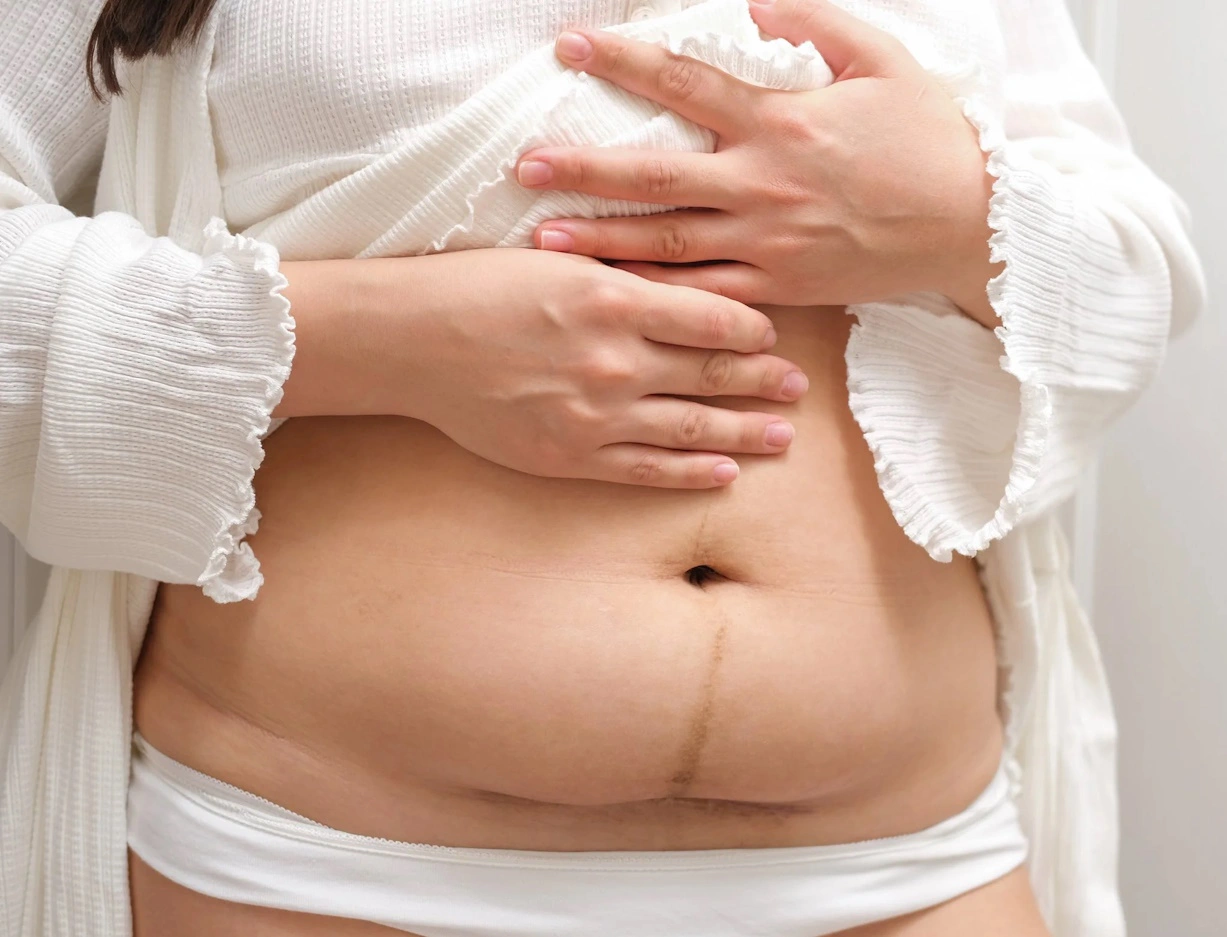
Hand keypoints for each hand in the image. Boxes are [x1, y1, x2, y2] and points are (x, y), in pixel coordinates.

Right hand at [287, 249, 808, 488]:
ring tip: (783, 436)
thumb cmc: (480, 286)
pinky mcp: (573, 455)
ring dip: (745, 431)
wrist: (412, 341)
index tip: (772, 333)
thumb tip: (686, 286)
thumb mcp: (562, 261)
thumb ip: (627, 278)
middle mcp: (617, 359)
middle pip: (714, 372)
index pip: (715, 317)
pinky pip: (648, 469)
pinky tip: (726, 471)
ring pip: (693, 427)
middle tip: (798, 387)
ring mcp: (598, 414)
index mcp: (618, 299)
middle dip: (763, 381)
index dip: (753, 328)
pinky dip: (693, 472)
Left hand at [516, 0, 1001, 324]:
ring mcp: (770, 242)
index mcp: (783, 121)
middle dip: (584, 170)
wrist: (975, 227)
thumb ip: (816, 23)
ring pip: (669, 244)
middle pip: (655, 176)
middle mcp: (765, 184)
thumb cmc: (932, 140)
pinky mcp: (783, 287)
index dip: (623, 63)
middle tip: (525, 165)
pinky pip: (708, 295)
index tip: (570, 50)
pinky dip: (658, 296)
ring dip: (603, 239)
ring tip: (543, 239)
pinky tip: (616, 294)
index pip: (685, 85)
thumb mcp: (884, 60)